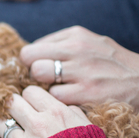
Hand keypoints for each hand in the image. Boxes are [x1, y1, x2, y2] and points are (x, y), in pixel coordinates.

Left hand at [0, 86, 90, 137]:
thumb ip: (75, 114)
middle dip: (12, 107)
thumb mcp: (91, 129)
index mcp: (55, 113)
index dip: (30, 98)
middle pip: (11, 103)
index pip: (30, 92)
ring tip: (7, 132)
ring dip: (2, 128)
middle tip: (16, 115)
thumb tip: (66, 107)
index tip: (32, 105)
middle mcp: (36, 125)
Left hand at [20, 26, 138, 108]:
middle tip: (45, 82)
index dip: (32, 63)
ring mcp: (83, 70)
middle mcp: (78, 48)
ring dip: (43, 86)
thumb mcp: (89, 43)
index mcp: (75, 35)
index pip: (32, 47)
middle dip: (32, 73)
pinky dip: (59, 101)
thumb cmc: (110, 65)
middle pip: (30, 58)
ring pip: (38, 74)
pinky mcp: (88, 92)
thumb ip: (60, 45)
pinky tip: (71, 101)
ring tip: (58, 90)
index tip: (41, 70)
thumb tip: (28, 56)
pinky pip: (54, 96)